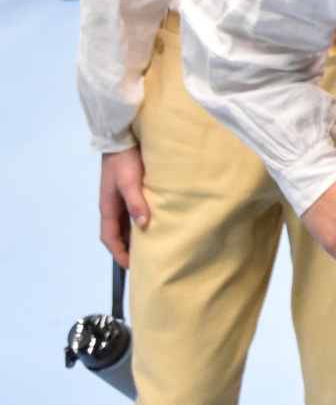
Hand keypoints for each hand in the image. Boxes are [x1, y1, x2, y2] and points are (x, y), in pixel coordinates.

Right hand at [99, 148, 149, 267]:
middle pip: (120, 233)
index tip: (131, 267)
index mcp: (108, 207)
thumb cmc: (124, 159)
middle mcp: (113, 205)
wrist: (122, 136)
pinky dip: (144, 218)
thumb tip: (144, 225)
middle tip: (148, 258)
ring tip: (156, 243)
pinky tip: (158, 220)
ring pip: (129, 222)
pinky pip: (136, 209)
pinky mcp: (132, 189)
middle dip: (130, 247)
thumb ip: (136, 203)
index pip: (110, 238)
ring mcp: (121, 197)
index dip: (119, 254)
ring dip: (139, 232)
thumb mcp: (129, 182)